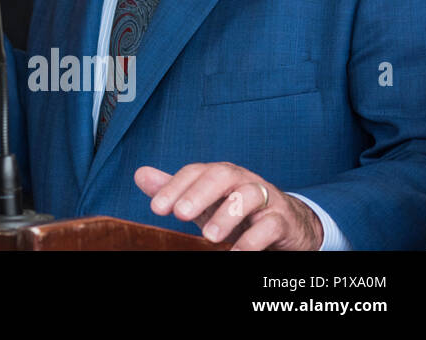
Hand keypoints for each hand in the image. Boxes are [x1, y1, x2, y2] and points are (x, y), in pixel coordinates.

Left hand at [135, 162, 323, 249]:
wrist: (285, 224)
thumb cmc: (236, 212)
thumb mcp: (204, 202)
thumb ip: (175, 189)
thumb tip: (140, 174)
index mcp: (220, 174)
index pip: (194, 172)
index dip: (174, 187)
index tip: (156, 208)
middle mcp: (242, 180)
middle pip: (222, 176)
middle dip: (199, 194)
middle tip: (180, 215)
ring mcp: (266, 198)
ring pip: (250, 195)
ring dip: (227, 214)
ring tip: (209, 236)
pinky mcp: (283, 220)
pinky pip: (271, 225)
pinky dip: (254, 239)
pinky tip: (237, 252)